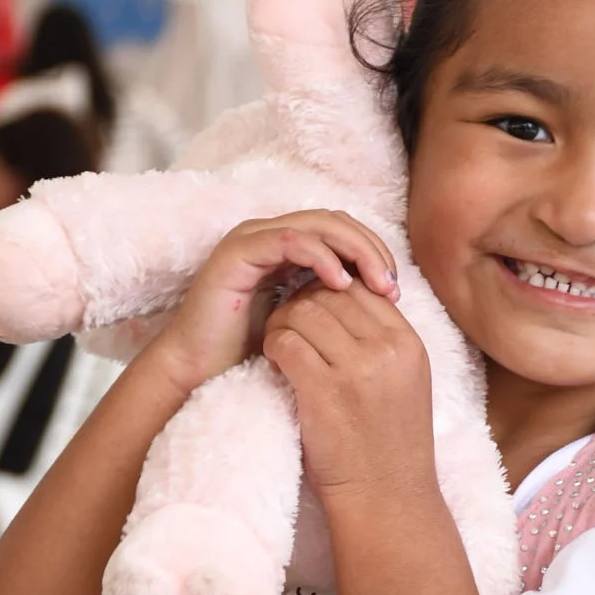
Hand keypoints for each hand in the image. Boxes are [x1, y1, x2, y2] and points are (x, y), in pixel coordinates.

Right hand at [146, 210, 400, 393]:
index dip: (375, 252)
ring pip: (319, 225)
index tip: (396, 289)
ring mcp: (253, 237)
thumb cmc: (253, 353)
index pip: (344, 232)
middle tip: (393, 283)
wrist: (198, 373)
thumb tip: (387, 293)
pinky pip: (290, 241)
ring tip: (377, 283)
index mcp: (289, 247)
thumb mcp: (310, 322)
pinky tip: (342, 284)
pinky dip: (321, 257)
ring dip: (355, 250)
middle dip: (371, 249)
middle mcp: (272, 235)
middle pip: (336, 221)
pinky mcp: (238, 251)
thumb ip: (336, 300)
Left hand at [263, 278, 437, 509]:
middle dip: (304, 302)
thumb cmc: (389, 445)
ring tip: (279, 342)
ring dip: (283, 322)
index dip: (332, 291)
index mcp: (409, 344)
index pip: (363, 288)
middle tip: (289, 323)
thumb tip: (342, 301)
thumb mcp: (404, 383)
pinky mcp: (324, 392)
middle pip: (332, 293)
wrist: (387, 500)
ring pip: (304, 311)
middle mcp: (387, 350)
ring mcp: (357, 370)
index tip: (316, 310)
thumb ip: (382, 342)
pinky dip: (273, 346)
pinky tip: (274, 363)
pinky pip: (286, 344)